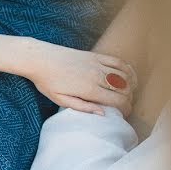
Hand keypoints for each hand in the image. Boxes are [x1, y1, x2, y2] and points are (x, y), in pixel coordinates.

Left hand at [21, 39, 136, 115]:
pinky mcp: (95, 55)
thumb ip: (82, 107)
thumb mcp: (60, 100)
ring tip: (129, 93)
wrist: (39, 58)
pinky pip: (118, 61)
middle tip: (125, 105)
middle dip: (128, 99)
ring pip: (124, 75)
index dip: (126, 109)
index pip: (117, 101)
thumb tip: (102, 114)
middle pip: (124, 89)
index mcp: (88, 90)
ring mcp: (97, 63)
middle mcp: (96, 75)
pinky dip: (127, 69)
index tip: (124, 113)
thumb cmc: (47, 82)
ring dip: (131, 85)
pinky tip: (128, 76)